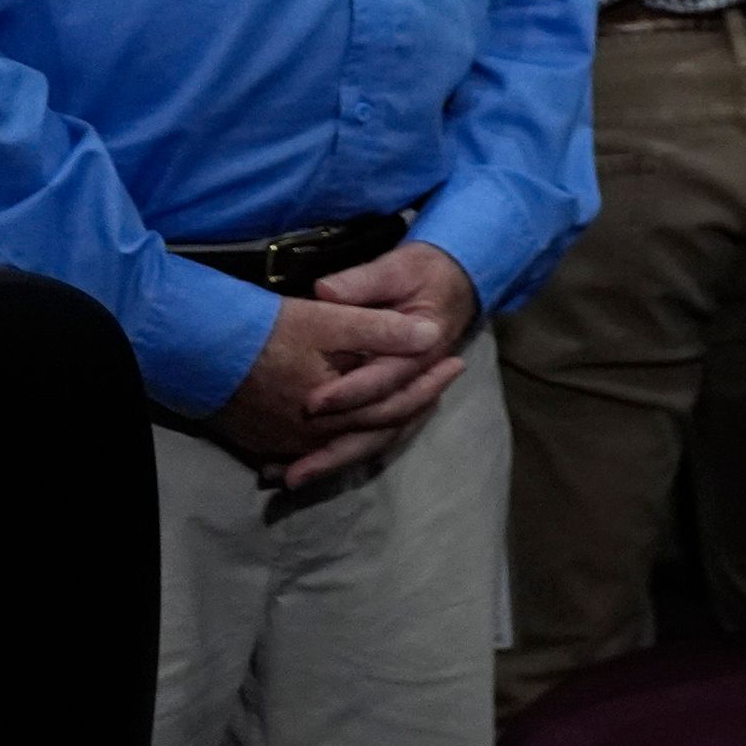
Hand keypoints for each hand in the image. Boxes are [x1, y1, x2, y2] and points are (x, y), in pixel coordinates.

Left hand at [211, 247, 472, 485]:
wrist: (453, 283)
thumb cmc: (424, 274)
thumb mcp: (398, 267)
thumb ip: (363, 281)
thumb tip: (327, 291)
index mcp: (424, 347)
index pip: (385, 378)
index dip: (350, 391)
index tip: (312, 402)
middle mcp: (419, 379)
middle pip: (382, 422)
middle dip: (336, 445)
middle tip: (294, 464)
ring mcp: (411, 395)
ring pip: (378, 438)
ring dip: (336, 461)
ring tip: (292, 478)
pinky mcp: (397, 402)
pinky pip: (374, 437)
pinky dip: (343, 454)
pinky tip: (308, 468)